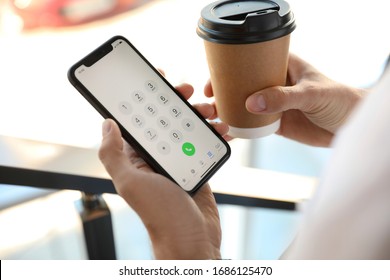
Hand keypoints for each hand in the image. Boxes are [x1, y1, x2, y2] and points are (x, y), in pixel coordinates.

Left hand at [98, 83, 226, 258]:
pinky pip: (205, 144)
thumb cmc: (161, 214)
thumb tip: (106, 124)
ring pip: (188, 129)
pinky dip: (215, 134)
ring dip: (200, 116)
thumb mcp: (132, 183)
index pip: (139, 121)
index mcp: (137, 158)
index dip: (146, 99)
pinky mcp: (197, 167)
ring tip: (212, 110)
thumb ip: (115, 155)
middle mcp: (156, 157)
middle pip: (166, 120)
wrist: (192, 239)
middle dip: (177, 102)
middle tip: (188, 90)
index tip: (156, 79)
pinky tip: (223, 129)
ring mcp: (178, 161)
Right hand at [205, 54, 364, 146]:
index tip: (216, 78)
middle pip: (243, 84)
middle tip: (210, 100)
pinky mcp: (275, 123)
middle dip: (225, 91)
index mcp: (282, 66)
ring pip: (245, 105)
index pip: (252, 62)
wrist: (348, 126)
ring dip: (230, 110)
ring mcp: (273, 104)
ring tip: (214, 116)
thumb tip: (252, 103)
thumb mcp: (311, 93)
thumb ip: (283, 97)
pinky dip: (241, 128)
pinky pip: (253, 125)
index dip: (231, 69)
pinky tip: (229, 131)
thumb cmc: (338, 99)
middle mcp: (274, 84)